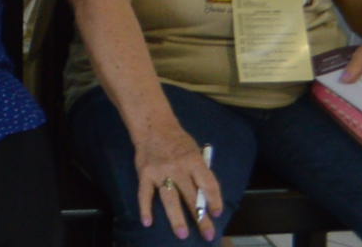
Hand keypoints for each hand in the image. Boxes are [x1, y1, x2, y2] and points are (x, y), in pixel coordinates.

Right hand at [129, 120, 222, 238]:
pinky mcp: (144, 174)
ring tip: (182, 234)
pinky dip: (145, 208)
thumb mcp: (195, 151)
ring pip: (169, 198)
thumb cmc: (178, 141)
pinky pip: (144, 193)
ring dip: (176, 218)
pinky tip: (147, 222)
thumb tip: (207, 197)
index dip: (214, 200)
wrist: (153, 126)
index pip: (208, 184)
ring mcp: (159, 171)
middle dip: (200, 217)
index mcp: (194, 161)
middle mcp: (177, 167)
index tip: (217, 214)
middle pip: (191, 196)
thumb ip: (201, 172)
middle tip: (208, 234)